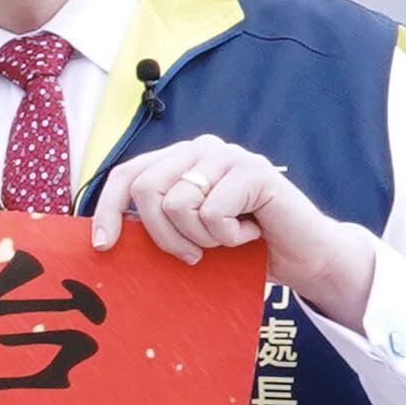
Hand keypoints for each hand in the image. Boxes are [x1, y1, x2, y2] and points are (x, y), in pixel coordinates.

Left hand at [94, 132, 375, 330]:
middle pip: (147, 190)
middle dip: (163, 236)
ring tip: (228, 238)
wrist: (301, 255)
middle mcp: (200, 149)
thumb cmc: (242, 249)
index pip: (127, 175)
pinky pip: (214, 212)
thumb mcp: (190, 235)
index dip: (108, 209)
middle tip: (193, 254)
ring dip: (202, 238)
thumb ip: (157, 224)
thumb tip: (105, 240)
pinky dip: (229, 237)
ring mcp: (228, 155)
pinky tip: (251, 232)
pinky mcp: (253, 171)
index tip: (103, 245)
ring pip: (178, 204)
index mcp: (179, 161)